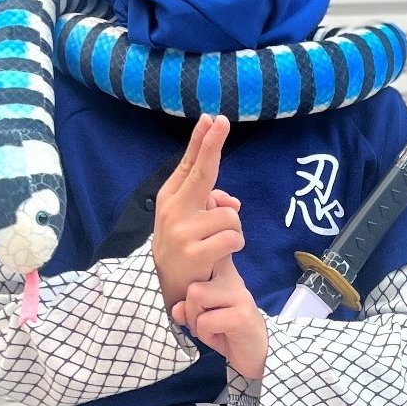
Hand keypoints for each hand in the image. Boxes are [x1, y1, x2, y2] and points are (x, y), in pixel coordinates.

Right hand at [151, 113, 243, 308]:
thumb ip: (210, 204)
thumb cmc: (188, 248)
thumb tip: (233, 202)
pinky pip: (233, 238)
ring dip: (233, 230)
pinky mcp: (194, 253)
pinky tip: (221, 255)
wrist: (175, 287)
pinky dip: (236, 246)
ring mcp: (182, 231)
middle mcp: (172, 210)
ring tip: (217, 244)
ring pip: (230, 216)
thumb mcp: (193, 223)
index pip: (189, 165)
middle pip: (201, 173)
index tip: (212, 118)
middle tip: (222, 120)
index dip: (202, 141)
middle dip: (212, 145)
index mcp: (170, 198)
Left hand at [171, 256, 268, 381]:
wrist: (255, 355)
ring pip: (196, 295)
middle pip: (191, 282)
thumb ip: (186, 307)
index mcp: (224, 271)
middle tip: (202, 323)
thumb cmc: (225, 332)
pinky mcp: (241, 315)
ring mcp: (240, 295)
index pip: (200, 256)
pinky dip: (205, 334)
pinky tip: (219, 336)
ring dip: (195, 320)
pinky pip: (205, 320)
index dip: (190, 273)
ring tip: (210, 329)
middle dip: (189, 309)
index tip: (195, 292)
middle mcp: (234, 277)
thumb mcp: (200, 317)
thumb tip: (177, 308)